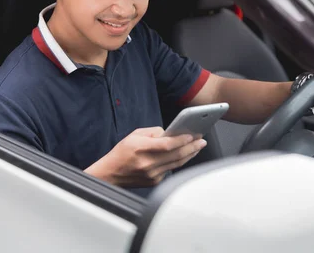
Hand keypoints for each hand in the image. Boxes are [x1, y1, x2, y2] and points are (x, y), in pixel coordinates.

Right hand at [84, 127, 206, 187]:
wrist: (111, 173)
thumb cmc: (121, 152)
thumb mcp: (134, 135)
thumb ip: (153, 132)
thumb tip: (170, 133)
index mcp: (141, 148)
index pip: (167, 145)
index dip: (181, 140)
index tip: (192, 135)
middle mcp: (147, 163)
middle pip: (176, 155)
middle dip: (191, 147)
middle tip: (201, 141)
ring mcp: (152, 174)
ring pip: (177, 163)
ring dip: (189, 154)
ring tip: (198, 147)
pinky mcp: (154, 181)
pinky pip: (170, 170)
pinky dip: (178, 162)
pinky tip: (185, 155)